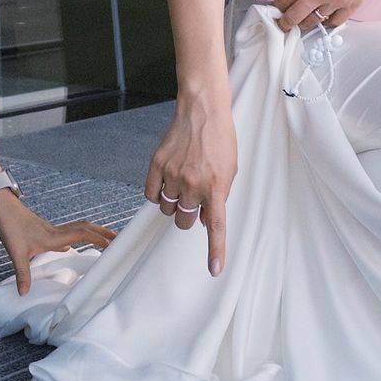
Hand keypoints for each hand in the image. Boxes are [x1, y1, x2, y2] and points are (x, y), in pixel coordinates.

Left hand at [0, 192, 115, 295]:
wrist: (3, 208)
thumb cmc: (10, 228)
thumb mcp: (15, 253)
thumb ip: (22, 273)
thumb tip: (24, 293)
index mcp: (54, 237)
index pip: (82, 234)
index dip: (98, 238)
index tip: (114, 243)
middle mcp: (57, 231)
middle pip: (86, 228)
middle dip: (104, 233)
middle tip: (121, 238)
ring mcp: (53, 229)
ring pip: (79, 228)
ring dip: (93, 232)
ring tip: (104, 239)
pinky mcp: (47, 230)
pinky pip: (69, 231)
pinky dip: (78, 235)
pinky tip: (72, 245)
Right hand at [144, 92, 236, 276]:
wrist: (202, 109)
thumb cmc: (220, 140)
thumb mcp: (229, 169)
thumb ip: (219, 196)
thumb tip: (203, 220)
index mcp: (216, 186)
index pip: (216, 226)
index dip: (215, 250)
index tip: (213, 270)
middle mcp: (193, 184)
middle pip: (184, 220)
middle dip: (189, 215)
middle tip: (194, 199)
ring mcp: (173, 175)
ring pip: (167, 209)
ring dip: (174, 203)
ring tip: (182, 182)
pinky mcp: (156, 165)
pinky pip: (151, 195)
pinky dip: (157, 194)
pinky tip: (166, 182)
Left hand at [275, 0, 380, 31]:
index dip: (276, 7)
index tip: (274, 8)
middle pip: (295, 17)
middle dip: (285, 22)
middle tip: (282, 22)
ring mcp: (338, 0)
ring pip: (314, 22)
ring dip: (304, 23)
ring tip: (300, 21)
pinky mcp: (353, 4)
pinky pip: (335, 22)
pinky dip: (326, 23)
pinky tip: (322, 19)